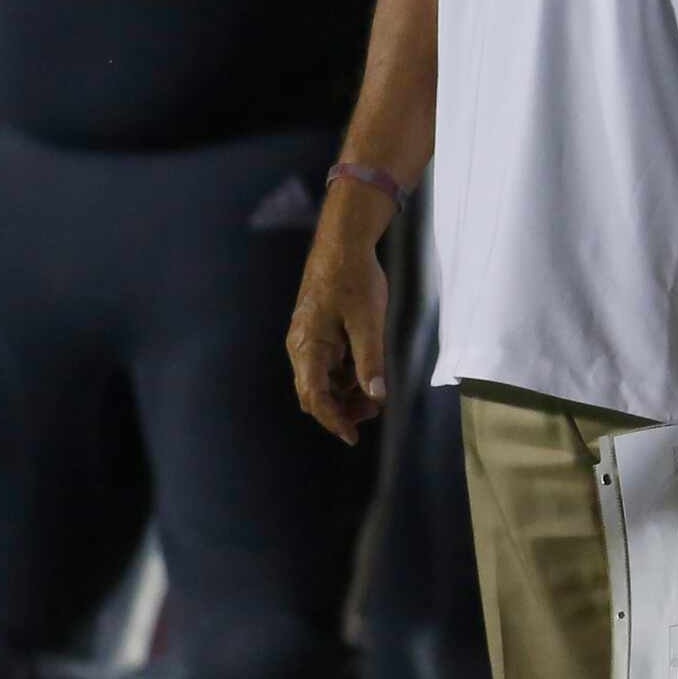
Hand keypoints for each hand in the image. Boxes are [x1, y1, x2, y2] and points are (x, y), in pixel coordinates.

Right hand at [286, 208, 389, 444]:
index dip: (333, 419)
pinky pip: (328, 365)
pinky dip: (345, 376)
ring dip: (345, 393)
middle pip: (315, 393)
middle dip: (341, 409)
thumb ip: (370, 360)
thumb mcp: (368, 320)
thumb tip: (376, 395)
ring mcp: (308, 339)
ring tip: (374, 396)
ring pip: (322, 381)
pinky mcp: (318, 332)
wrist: (343, 242)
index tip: (352, 436)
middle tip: (372, 413)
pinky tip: (366, 373)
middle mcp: (301, 347)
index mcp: (308, 346)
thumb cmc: (354, 278)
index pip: (315, 396)